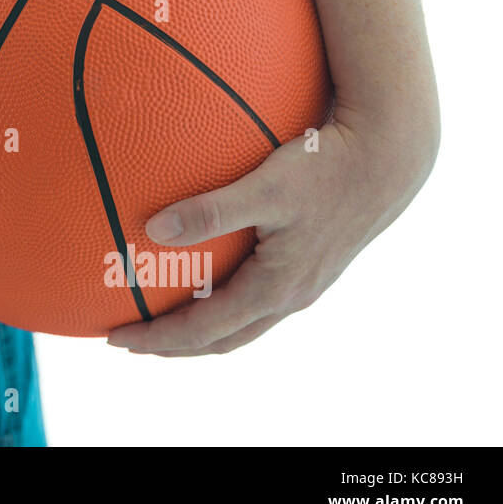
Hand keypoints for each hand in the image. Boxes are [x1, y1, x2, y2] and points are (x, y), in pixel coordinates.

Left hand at [106, 110, 438, 354]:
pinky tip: (208, 276)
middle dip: (173, 346)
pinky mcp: (310, 265)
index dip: (156, 339)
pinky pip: (256, 298)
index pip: (202, 331)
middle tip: (130, 339)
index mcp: (275, 288)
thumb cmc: (325, 167)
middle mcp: (290, 296)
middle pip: (221, 339)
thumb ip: (210, 210)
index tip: (114, 337)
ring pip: (242, 324)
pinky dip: (224, 304)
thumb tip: (154, 230)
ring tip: (163, 319)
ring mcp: (304, 284)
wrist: (388, 157)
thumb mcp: (264, 186)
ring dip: (200, 329)